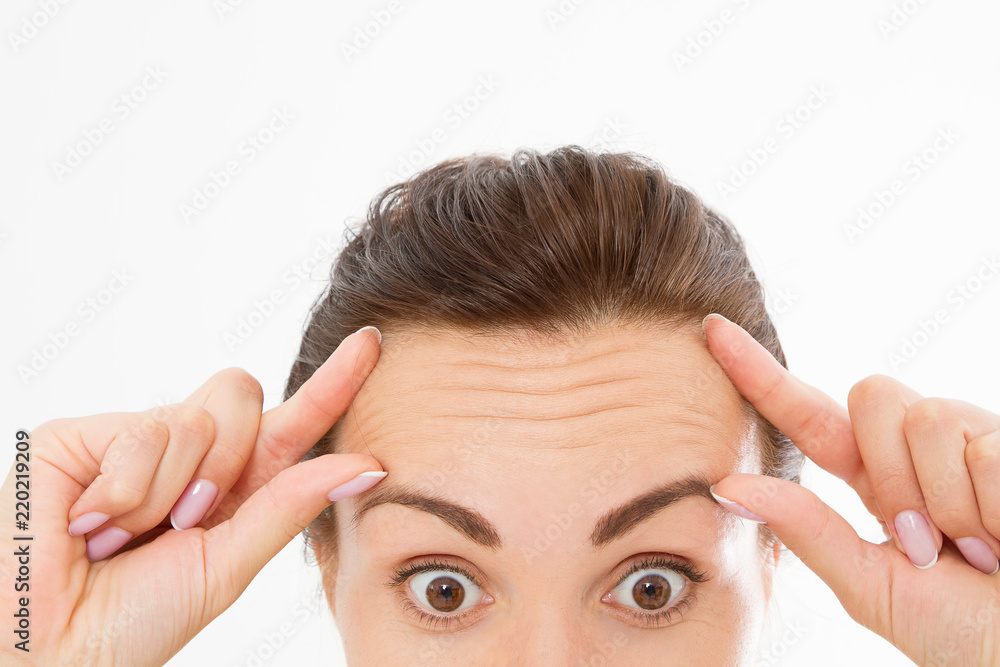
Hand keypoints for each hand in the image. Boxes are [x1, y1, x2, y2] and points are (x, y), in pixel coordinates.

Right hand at [0, 326, 385, 666]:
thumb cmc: (136, 620)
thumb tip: (369, 463)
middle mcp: (186, 452)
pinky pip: (143, 433)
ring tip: (128, 535)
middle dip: (227, 462)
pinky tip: (90, 522)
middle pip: (244, 396)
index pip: (292, 421)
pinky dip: (127, 492)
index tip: (371, 343)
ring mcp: (134, 438)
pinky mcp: (81, 435)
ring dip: (170, 492)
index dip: (332, 382)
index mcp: (232, 483)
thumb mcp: (229, 564)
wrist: (52, 651)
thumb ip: (292, 505)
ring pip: (195, 417)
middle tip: (185, 522)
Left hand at [703, 314, 999, 666]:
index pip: (808, 416)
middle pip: (871, 395)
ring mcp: (976, 439)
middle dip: (892, 474)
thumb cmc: (963, 634)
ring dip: (948, 501)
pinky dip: (993, 509)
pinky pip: (983, 449)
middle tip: (927, 544)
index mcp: (876, 479)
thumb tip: (725, 486)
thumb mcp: (872, 586)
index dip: (761, 373)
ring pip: (927, 417)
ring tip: (980, 548)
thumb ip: (807, 531)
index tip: (712, 330)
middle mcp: (922, 447)